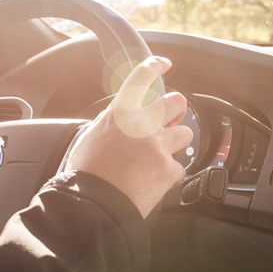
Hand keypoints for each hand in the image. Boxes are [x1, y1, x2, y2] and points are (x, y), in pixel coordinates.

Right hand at [65, 56, 191, 217]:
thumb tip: (121, 117)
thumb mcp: (91, 137)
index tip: (164, 65)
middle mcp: (142, 123)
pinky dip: (170, 173)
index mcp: (120, 113)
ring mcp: (158, 146)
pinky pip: (180, 166)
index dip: (156, 66)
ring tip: (160, 157)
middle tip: (170, 121)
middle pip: (177, 101)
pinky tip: (154, 180)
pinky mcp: (169, 168)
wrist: (93, 207)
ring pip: (186, 133)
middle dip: (177, 111)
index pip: (142, 77)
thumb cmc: (87, 176)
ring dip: (177, 144)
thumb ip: (111, 122)